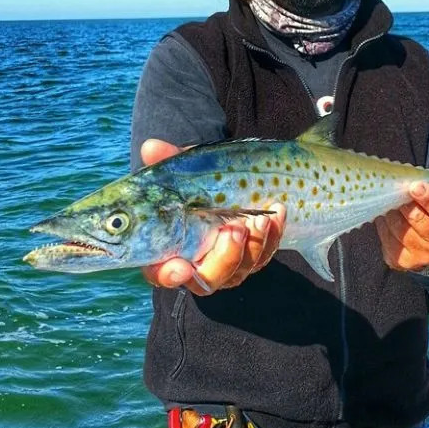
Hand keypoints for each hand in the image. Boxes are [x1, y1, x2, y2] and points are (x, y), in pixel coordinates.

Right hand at [139, 139, 286, 294]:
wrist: (222, 186)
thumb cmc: (191, 184)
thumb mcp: (181, 170)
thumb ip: (165, 161)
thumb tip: (151, 147)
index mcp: (168, 251)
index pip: (162, 274)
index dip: (169, 275)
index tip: (179, 267)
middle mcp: (196, 266)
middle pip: (208, 280)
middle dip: (225, 258)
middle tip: (235, 228)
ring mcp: (226, 266)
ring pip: (241, 271)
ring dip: (253, 246)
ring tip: (260, 218)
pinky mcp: (250, 259)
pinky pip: (264, 256)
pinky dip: (272, 236)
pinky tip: (277, 212)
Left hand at [375, 182, 428, 271]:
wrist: (427, 248)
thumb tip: (410, 180)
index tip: (415, 186)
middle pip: (416, 218)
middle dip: (404, 203)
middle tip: (396, 191)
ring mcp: (420, 256)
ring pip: (398, 227)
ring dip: (391, 212)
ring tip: (389, 203)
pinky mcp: (401, 261)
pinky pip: (386, 237)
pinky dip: (383, 224)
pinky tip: (385, 218)